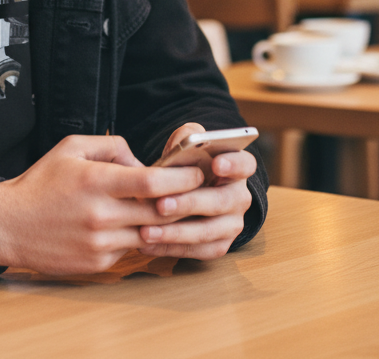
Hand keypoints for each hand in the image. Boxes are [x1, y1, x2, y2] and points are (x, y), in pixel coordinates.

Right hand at [0, 134, 203, 274]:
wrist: (8, 225)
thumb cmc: (41, 182)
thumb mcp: (71, 147)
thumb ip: (111, 146)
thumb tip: (143, 161)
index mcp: (96, 181)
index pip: (153, 181)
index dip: (182, 178)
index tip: (197, 173)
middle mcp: (101, 214)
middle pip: (161, 212)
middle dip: (184, 202)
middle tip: (198, 192)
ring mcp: (101, 243)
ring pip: (151, 234)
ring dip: (164, 223)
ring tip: (173, 209)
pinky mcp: (99, 264)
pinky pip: (132, 250)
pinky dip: (138, 237)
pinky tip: (135, 226)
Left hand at [138, 122, 255, 259]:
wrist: (185, 192)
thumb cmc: (186, 164)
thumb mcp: (187, 145)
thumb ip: (186, 138)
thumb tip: (181, 144)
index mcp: (236, 168)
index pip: (244, 163)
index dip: (233, 164)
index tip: (216, 163)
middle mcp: (238, 197)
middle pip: (220, 201)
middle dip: (189, 203)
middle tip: (161, 205)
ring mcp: (231, 224)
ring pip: (207, 231)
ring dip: (175, 232)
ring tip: (146, 231)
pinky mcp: (218, 245)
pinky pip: (197, 251)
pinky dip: (170, 248)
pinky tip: (145, 243)